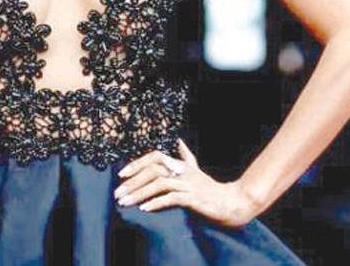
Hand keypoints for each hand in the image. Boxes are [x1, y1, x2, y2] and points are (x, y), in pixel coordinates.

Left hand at [114, 140, 258, 227]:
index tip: (122, 174)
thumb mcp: (196, 169)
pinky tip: (145, 209)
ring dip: (139, 193)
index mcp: (180, 164)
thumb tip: (178, 141)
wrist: (232, 202)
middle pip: (153, 169)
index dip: (137, 163)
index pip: (154, 157)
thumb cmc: (210, 187)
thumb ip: (185, 156)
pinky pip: (171, 198)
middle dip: (133, 181)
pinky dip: (156, 203)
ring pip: (159, 183)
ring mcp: (188, 184)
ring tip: (126, 202)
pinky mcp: (193, 198)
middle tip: (118, 193)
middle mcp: (182, 171)